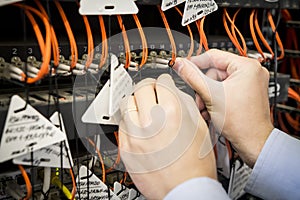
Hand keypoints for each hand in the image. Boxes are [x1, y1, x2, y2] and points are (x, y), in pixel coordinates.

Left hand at [118, 74, 215, 198]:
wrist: (184, 189)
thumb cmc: (196, 164)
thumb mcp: (200, 127)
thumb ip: (185, 103)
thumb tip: (173, 92)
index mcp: (173, 114)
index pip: (162, 82)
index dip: (164, 81)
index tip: (163, 84)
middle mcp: (151, 121)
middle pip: (141, 88)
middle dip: (149, 86)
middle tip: (152, 91)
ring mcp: (136, 135)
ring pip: (127, 103)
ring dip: (136, 101)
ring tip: (143, 107)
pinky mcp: (126, 147)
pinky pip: (122, 124)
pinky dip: (130, 120)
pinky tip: (139, 125)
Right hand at [172, 49, 273, 166]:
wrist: (253, 142)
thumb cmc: (241, 122)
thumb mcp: (210, 95)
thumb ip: (192, 76)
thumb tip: (180, 64)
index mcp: (247, 66)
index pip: (213, 56)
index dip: (195, 63)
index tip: (183, 67)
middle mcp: (251, 72)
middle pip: (215, 71)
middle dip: (204, 87)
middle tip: (200, 99)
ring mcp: (250, 83)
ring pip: (218, 82)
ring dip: (207, 95)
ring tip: (206, 107)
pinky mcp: (247, 93)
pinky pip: (225, 89)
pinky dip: (215, 98)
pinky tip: (212, 110)